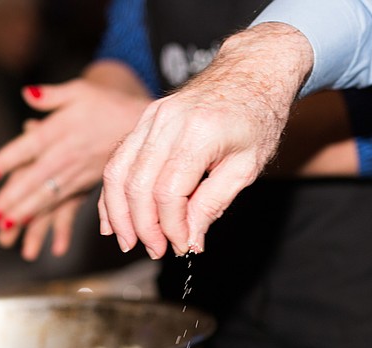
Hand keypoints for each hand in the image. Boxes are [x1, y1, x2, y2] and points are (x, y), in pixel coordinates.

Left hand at [0, 64, 150, 259]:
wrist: (143, 124)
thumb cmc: (110, 105)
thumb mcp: (80, 91)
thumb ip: (51, 95)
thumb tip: (27, 95)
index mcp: (61, 130)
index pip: (27, 148)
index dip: (6, 162)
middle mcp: (68, 155)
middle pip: (35, 179)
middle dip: (12, 200)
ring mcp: (80, 172)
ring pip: (50, 195)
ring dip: (27, 212)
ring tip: (7, 226)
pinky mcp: (90, 183)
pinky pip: (67, 202)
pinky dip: (51, 216)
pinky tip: (37, 225)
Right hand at [99, 22, 313, 258]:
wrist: (253, 72)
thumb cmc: (258, 117)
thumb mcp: (247, 167)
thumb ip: (214, 203)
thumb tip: (190, 239)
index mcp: (199, 133)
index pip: (169, 192)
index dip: (172, 227)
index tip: (183, 247)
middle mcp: (168, 121)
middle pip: (137, 184)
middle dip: (142, 226)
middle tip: (155, 250)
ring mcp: (151, 116)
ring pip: (118, 171)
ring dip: (120, 212)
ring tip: (130, 241)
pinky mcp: (145, 118)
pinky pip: (119, 158)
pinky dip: (113, 190)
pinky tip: (114, 217)